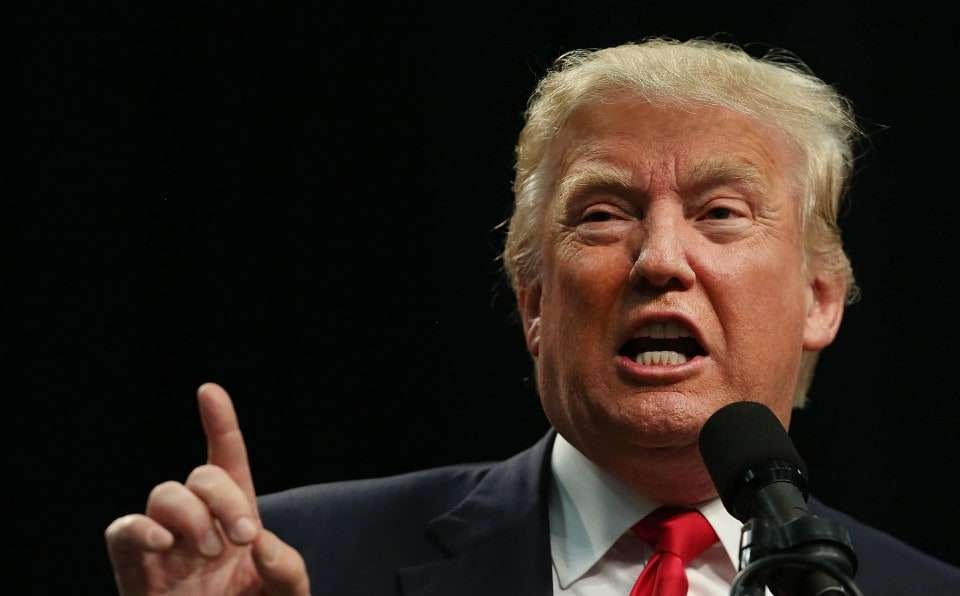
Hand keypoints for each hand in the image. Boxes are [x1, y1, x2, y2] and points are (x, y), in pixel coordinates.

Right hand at [105, 383, 309, 594]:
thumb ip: (287, 569)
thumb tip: (259, 542)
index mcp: (237, 521)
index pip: (227, 462)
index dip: (219, 425)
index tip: (209, 391)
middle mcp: (200, 526)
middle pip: (199, 475)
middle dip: (223, 497)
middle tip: (240, 537)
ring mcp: (166, 548)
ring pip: (164, 494)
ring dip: (191, 514)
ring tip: (208, 551)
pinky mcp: (136, 573)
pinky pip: (122, 532)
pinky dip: (140, 529)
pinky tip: (165, 543)